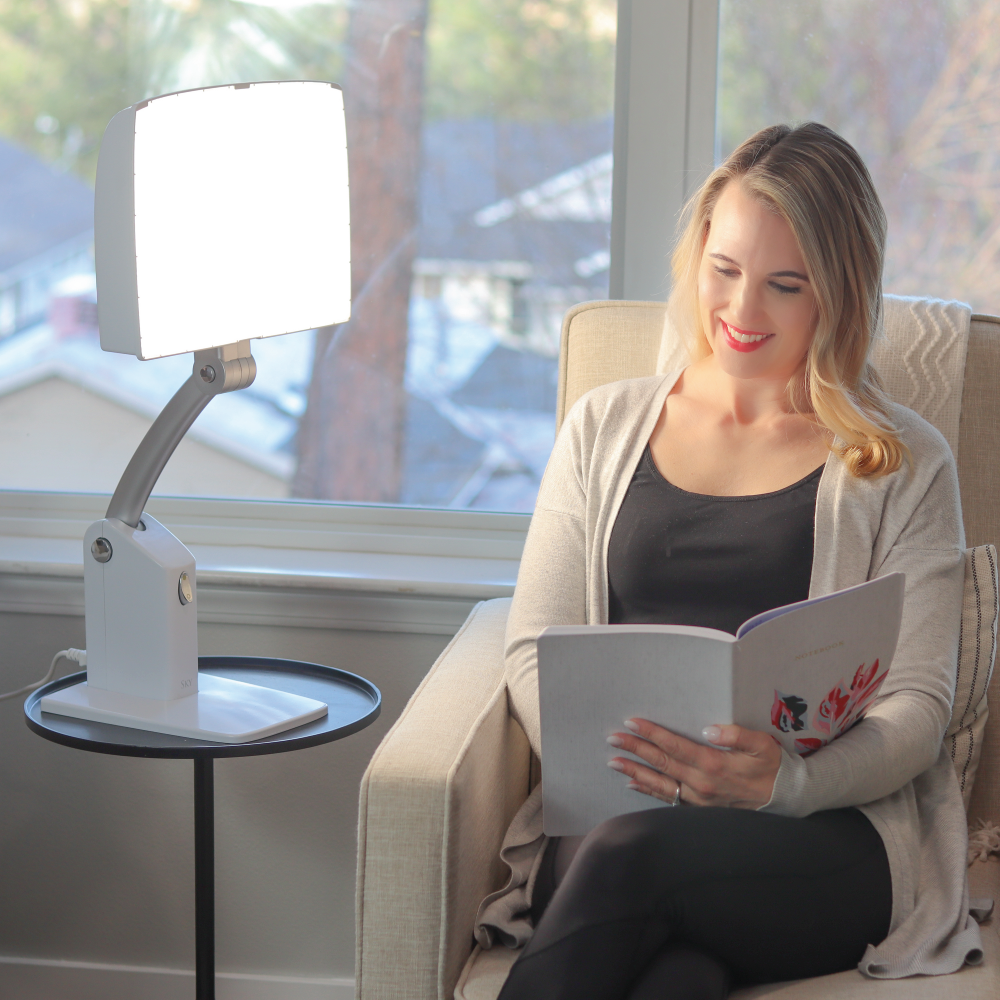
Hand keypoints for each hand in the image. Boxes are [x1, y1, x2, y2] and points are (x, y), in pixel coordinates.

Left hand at [607, 719, 781, 809]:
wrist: (785, 798)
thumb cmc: (773, 766)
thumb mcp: (763, 745)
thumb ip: (736, 735)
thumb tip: (709, 729)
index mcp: (714, 764)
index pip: (674, 745)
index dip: (651, 733)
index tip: (631, 722)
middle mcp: (701, 784)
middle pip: (661, 763)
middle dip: (634, 749)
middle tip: (612, 738)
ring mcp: (699, 799)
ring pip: (660, 783)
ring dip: (634, 771)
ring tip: (613, 761)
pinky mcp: (700, 809)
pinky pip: (669, 799)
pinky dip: (649, 790)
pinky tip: (634, 783)